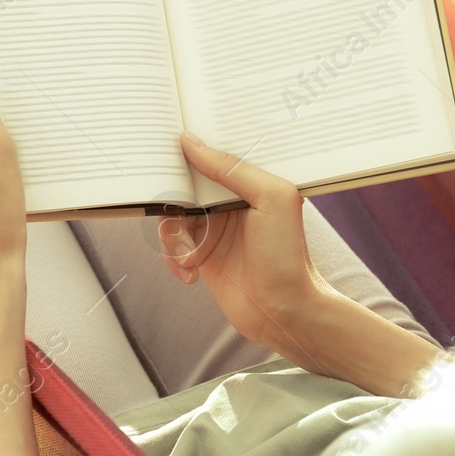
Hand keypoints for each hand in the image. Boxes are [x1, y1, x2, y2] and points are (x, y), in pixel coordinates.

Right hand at [159, 132, 321, 348]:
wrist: (284, 312)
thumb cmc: (287, 256)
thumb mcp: (271, 199)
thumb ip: (232, 168)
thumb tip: (191, 143)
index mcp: (248, 181)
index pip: (211, 153)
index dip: (187, 148)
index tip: (166, 146)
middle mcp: (227, 201)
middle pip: (183, 183)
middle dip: (170, 195)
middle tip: (173, 210)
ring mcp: (212, 227)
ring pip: (171, 215)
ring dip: (171, 235)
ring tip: (188, 254)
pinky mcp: (200, 253)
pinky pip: (170, 245)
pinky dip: (172, 257)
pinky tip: (191, 273)